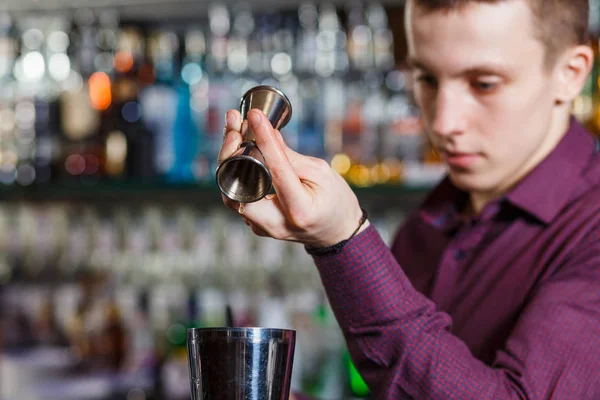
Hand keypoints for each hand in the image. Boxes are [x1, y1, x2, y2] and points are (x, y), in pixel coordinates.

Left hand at [218, 108, 367, 247]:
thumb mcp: (321, 173)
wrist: (336, 231)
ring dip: (229, 160)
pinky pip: (238, 196)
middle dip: (230, 154)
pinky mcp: (255, 224)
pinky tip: (240, 148)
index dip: (264, 139)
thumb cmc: (334, 201)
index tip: (255, 116)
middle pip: (237, 189)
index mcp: (300, 210)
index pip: (276, 170)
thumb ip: (290, 156)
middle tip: (235, 126)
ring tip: (236, 131)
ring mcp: (262, 227)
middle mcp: (276, 223)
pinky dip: (235, 171)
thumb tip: (266, 133)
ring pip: (231, 192)